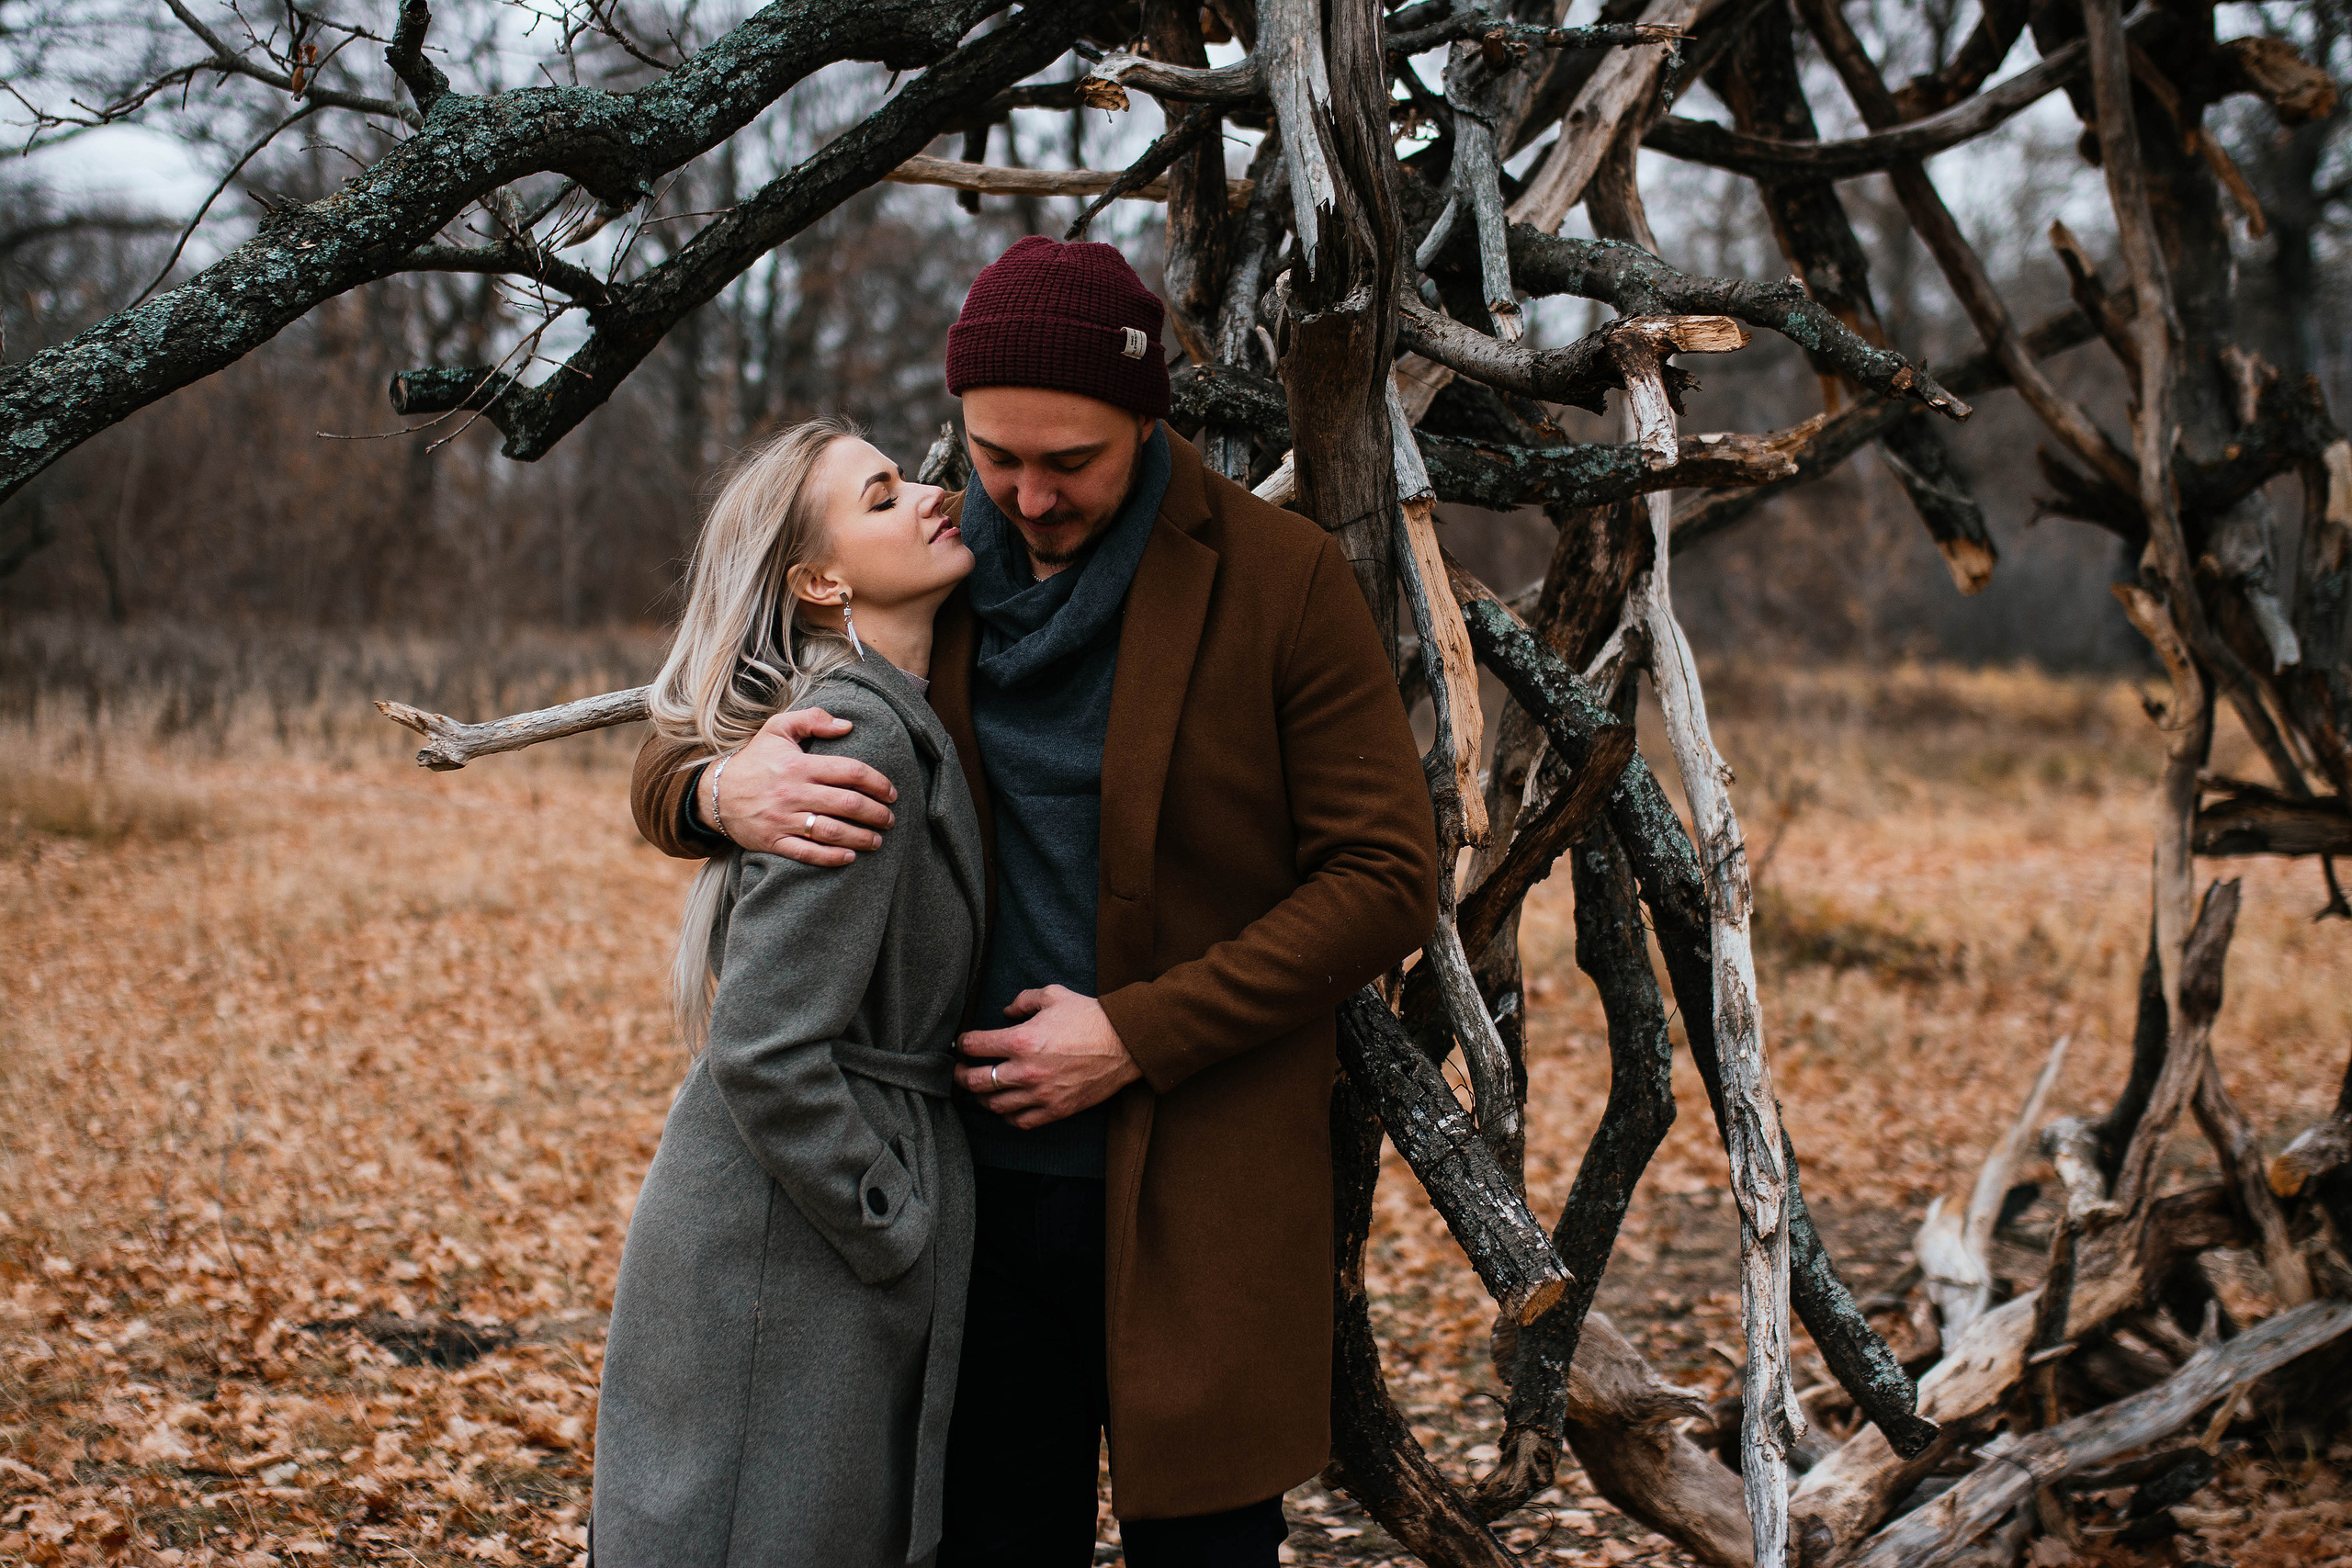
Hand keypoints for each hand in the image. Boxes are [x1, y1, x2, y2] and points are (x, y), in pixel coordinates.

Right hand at [698, 707, 897, 865]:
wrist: (714, 792)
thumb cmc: (754, 760)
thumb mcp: (777, 729)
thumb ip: (812, 720)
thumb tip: (847, 725)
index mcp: (799, 765)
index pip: (849, 772)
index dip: (877, 782)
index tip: (891, 792)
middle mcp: (793, 793)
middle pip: (847, 804)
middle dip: (876, 813)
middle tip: (890, 819)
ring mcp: (783, 819)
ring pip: (831, 831)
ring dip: (861, 837)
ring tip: (878, 840)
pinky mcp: (773, 841)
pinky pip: (807, 853)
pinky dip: (831, 857)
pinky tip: (850, 856)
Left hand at [956, 986, 1141, 1128]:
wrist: (1125, 1043)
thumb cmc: (1090, 1017)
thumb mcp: (1053, 995)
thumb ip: (1023, 1000)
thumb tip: (1005, 1012)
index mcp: (1021, 1040)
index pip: (974, 1046)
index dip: (963, 1043)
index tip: (963, 1043)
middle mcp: (1025, 1070)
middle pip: (975, 1081)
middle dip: (961, 1075)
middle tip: (960, 1071)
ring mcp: (1040, 1094)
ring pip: (994, 1105)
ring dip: (982, 1098)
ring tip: (981, 1090)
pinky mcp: (1055, 1109)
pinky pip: (1020, 1121)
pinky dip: (1007, 1116)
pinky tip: (1007, 1106)